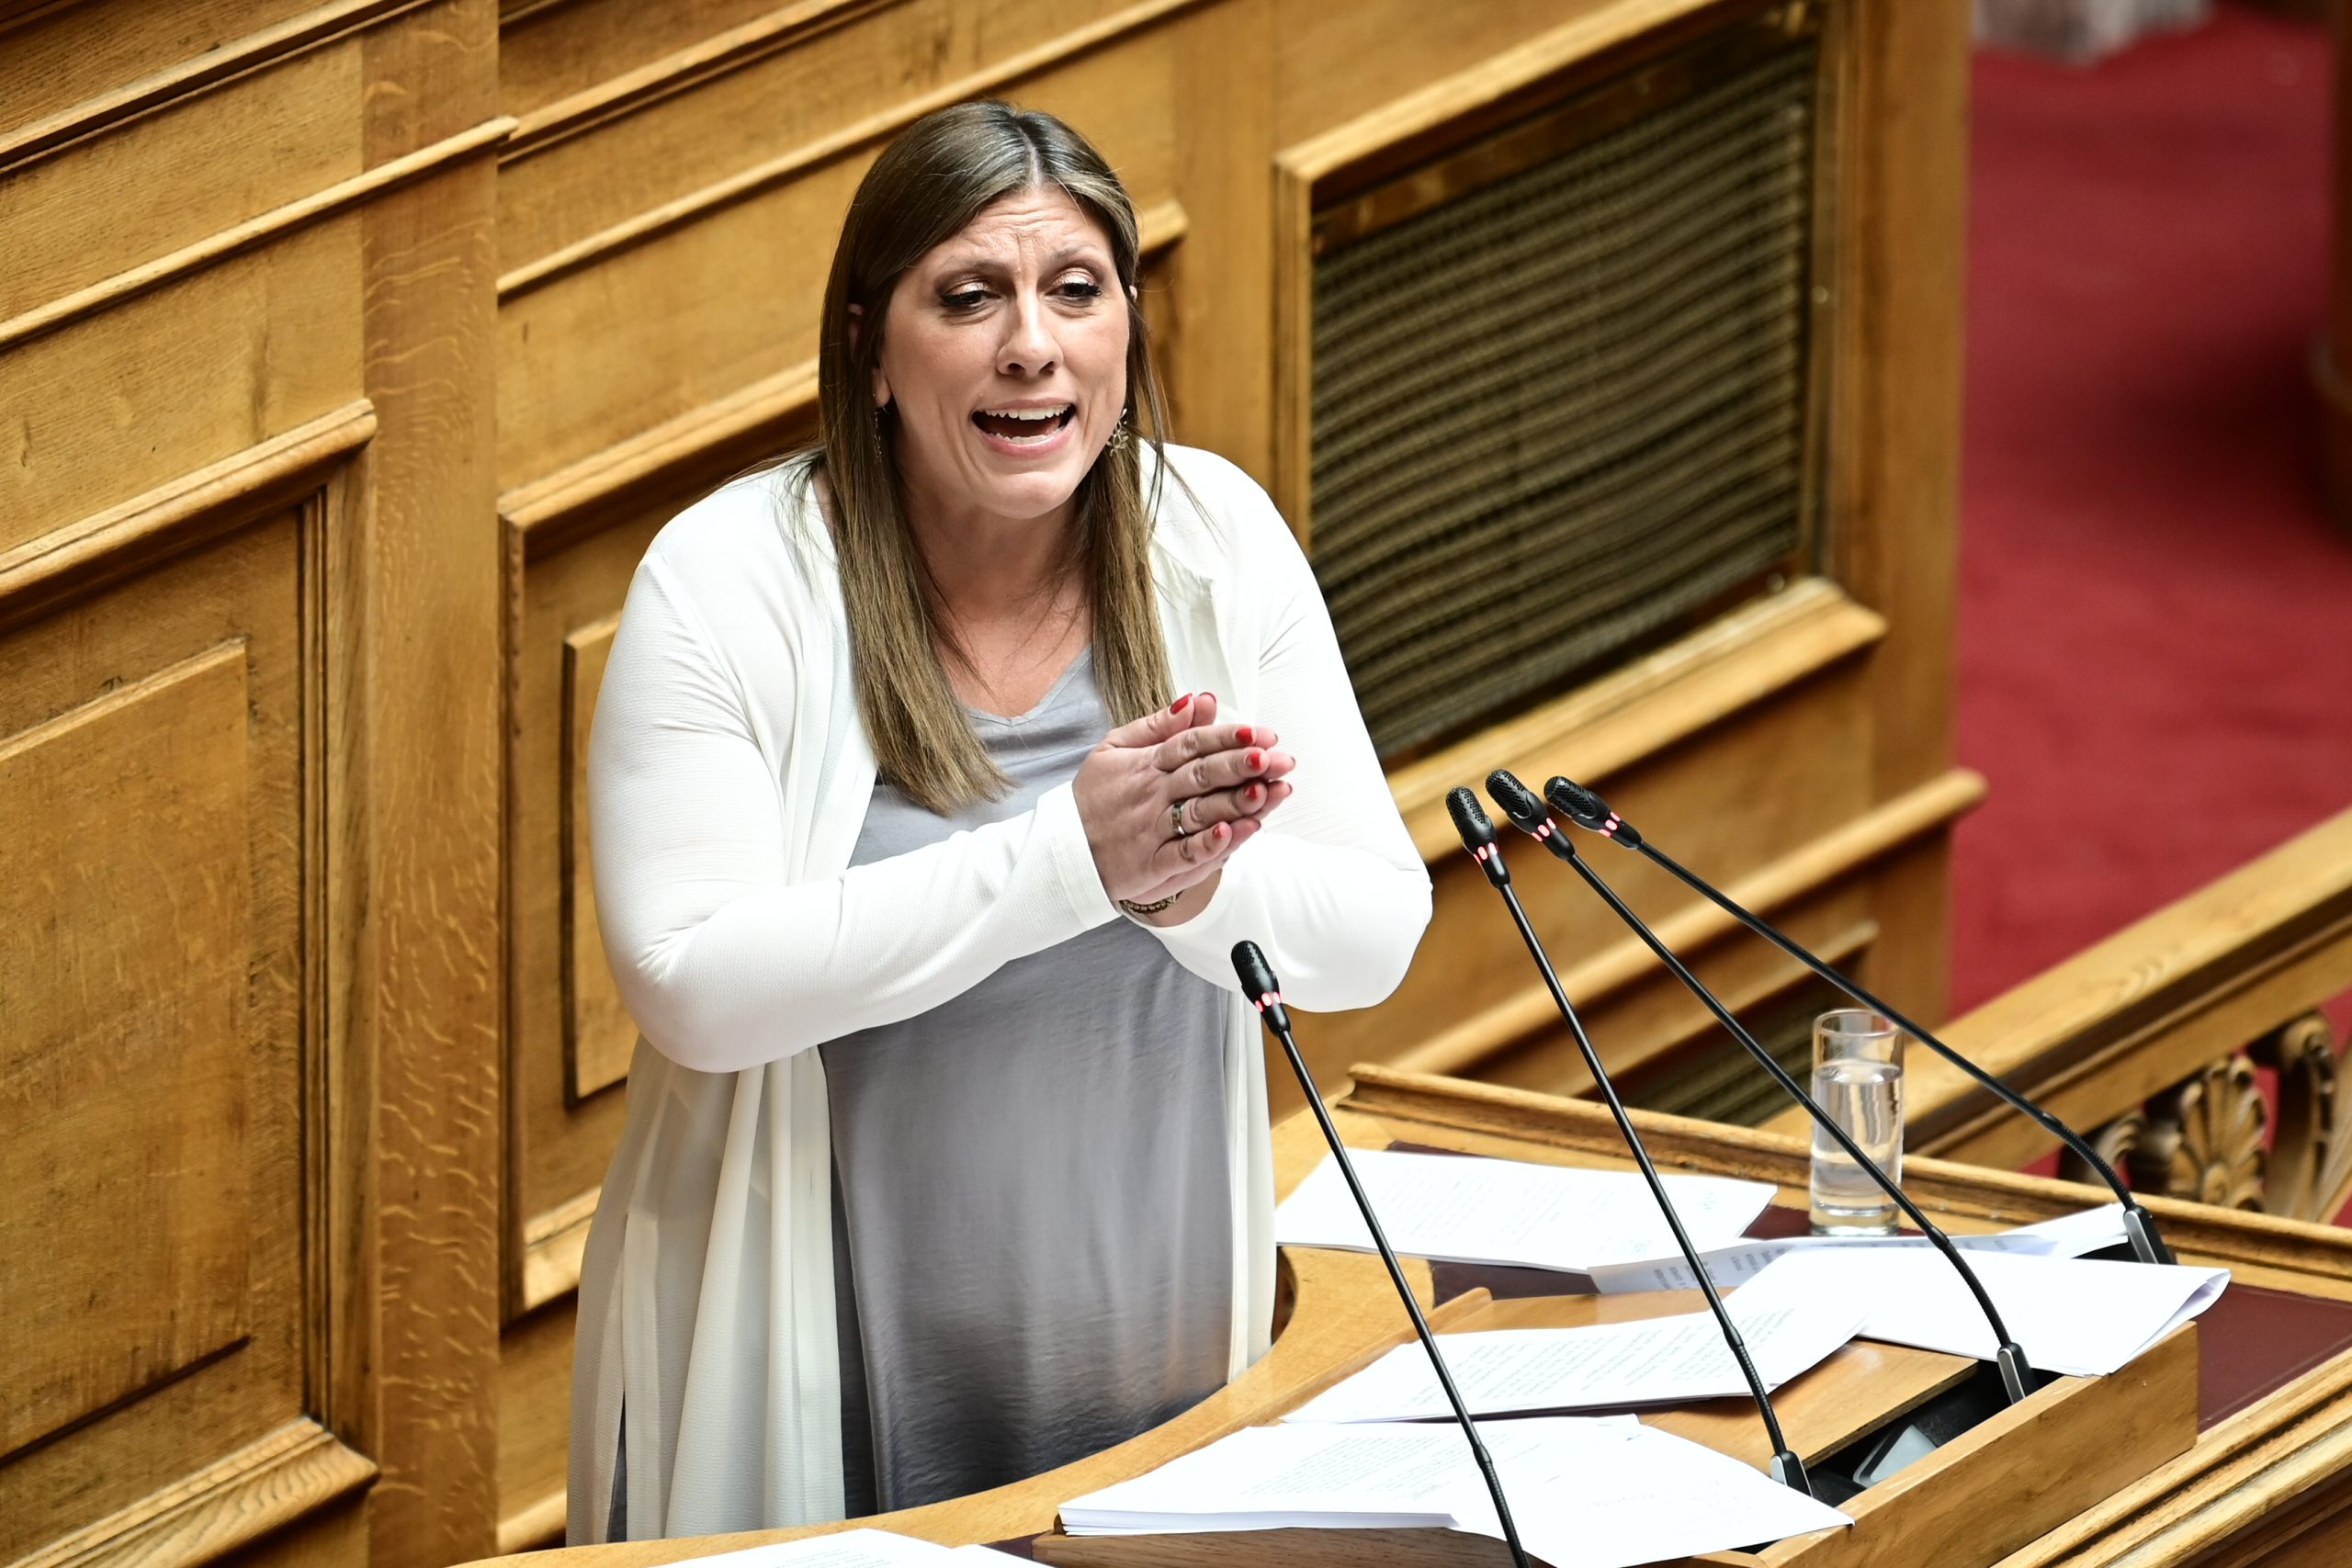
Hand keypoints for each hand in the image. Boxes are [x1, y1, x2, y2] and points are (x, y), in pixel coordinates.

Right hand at [1074, 691, 1295, 905]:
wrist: (1063, 850)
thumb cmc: (1094, 797)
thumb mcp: (1113, 749)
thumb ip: (1157, 726)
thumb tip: (1197, 700)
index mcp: (1146, 764)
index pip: (1192, 744)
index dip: (1227, 737)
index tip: (1261, 733)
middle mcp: (1152, 795)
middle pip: (1202, 775)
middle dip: (1242, 765)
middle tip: (1276, 758)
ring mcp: (1152, 831)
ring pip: (1200, 813)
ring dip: (1235, 802)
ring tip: (1266, 790)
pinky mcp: (1152, 865)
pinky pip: (1184, 853)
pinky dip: (1208, 845)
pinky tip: (1234, 832)